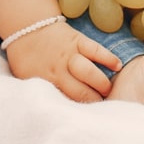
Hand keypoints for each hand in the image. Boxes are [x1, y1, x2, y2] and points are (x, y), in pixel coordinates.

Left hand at [3, 21, 121, 101]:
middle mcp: (58, 69)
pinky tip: (117, 66)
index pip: (64, 100)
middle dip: (92, 101)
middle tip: (101, 107)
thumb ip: (39, 90)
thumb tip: (51, 108)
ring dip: (100, 83)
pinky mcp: (77, 39)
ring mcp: (69, 53)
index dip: (77, 110)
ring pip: (88, 71)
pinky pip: (95, 49)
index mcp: (45, 80)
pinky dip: (107, 57)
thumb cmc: (26, 57)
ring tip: (107, 90)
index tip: (86, 117)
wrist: (26, 26)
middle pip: (80, 90)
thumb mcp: (25, 77)